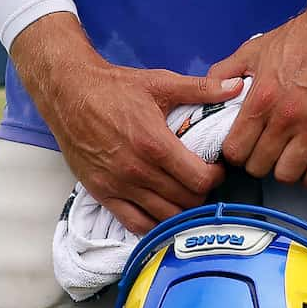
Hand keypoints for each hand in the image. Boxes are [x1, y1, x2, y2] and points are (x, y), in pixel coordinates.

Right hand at [12, 15, 235, 234]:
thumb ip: (201, 88)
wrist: (69, 93)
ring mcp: (118, 186)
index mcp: (155, 144)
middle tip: (203, 180)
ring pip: (164, 217)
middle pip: (186, 201)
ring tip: (185, 194)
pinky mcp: (103, 194)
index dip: (217, 177)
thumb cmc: (114, 87)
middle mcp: (137, 171)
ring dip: (181, 210)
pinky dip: (154, 225)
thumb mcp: (160, 82)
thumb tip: (237, 85)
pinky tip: (163, 213)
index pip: (200, 179)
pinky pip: (135, 224)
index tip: (217, 168)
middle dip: (202, 193)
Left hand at [209, 2, 306, 187]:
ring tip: (287, 158)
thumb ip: (224, 72)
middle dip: (257, 162)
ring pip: (288, 174)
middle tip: (264, 151)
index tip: (243, 147)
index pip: (235, 151)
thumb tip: (207, 92)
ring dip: (284, 170)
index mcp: (260, 98)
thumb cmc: (298, 36)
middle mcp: (285, 117)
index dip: (235, 153)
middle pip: (259, 167)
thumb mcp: (252, 49)